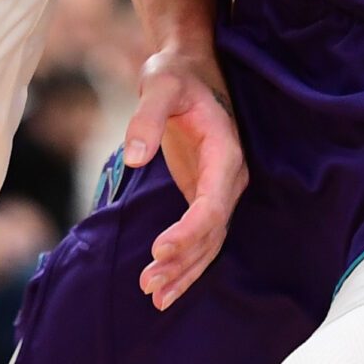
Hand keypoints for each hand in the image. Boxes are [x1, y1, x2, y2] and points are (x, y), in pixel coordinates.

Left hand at [124, 47, 246, 310]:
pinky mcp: (204, 194)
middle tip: (148, 283)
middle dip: (183, 261)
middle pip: (212, 232)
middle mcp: (229, 177)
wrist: (189, 68)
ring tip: (153, 295)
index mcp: (225, 152)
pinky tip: (164, 285)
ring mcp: (219, 189)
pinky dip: (185, 263)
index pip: (213, 204)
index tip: (158, 250)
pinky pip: (200, 237)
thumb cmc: (175, 75)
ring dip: (184, 270)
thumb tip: (134, 158)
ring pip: (209, 242)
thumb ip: (146, 117)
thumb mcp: (159, 84)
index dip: (189, 232)